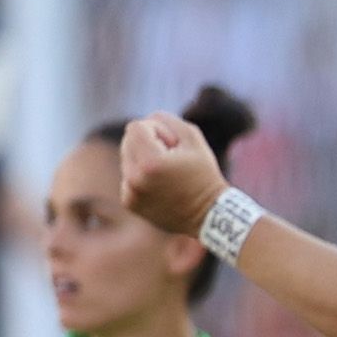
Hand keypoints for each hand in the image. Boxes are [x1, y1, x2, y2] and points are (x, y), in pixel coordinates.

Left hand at [121, 114, 223, 237]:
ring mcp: (130, 193)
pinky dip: (141, 177)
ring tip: (167, 174)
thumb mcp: (193, 138)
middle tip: (171, 159)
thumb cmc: (204, 174)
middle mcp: (135, 179)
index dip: (157, 130)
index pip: (136, 127)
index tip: (173, 145)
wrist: (209, 216)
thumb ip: (167, 120)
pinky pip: (127, 177)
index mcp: (150, 162)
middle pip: (127, 141)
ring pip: (126, 159)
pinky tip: (161, 186)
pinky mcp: (130, 203)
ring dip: (143, 160)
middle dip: (147, 143)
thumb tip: (147, 121)